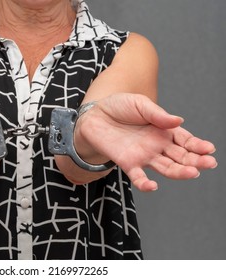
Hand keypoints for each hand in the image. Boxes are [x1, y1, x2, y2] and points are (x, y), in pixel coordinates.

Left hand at [75, 93, 216, 191]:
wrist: (94, 115)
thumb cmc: (118, 107)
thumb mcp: (139, 104)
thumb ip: (157, 114)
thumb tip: (179, 121)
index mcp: (164, 130)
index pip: (186, 140)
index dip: (198, 145)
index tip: (209, 149)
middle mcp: (157, 145)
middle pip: (181, 156)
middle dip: (196, 161)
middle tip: (208, 163)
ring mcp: (144, 156)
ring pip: (166, 168)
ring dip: (179, 172)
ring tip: (192, 172)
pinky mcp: (127, 163)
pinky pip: (138, 177)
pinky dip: (145, 184)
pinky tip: (152, 186)